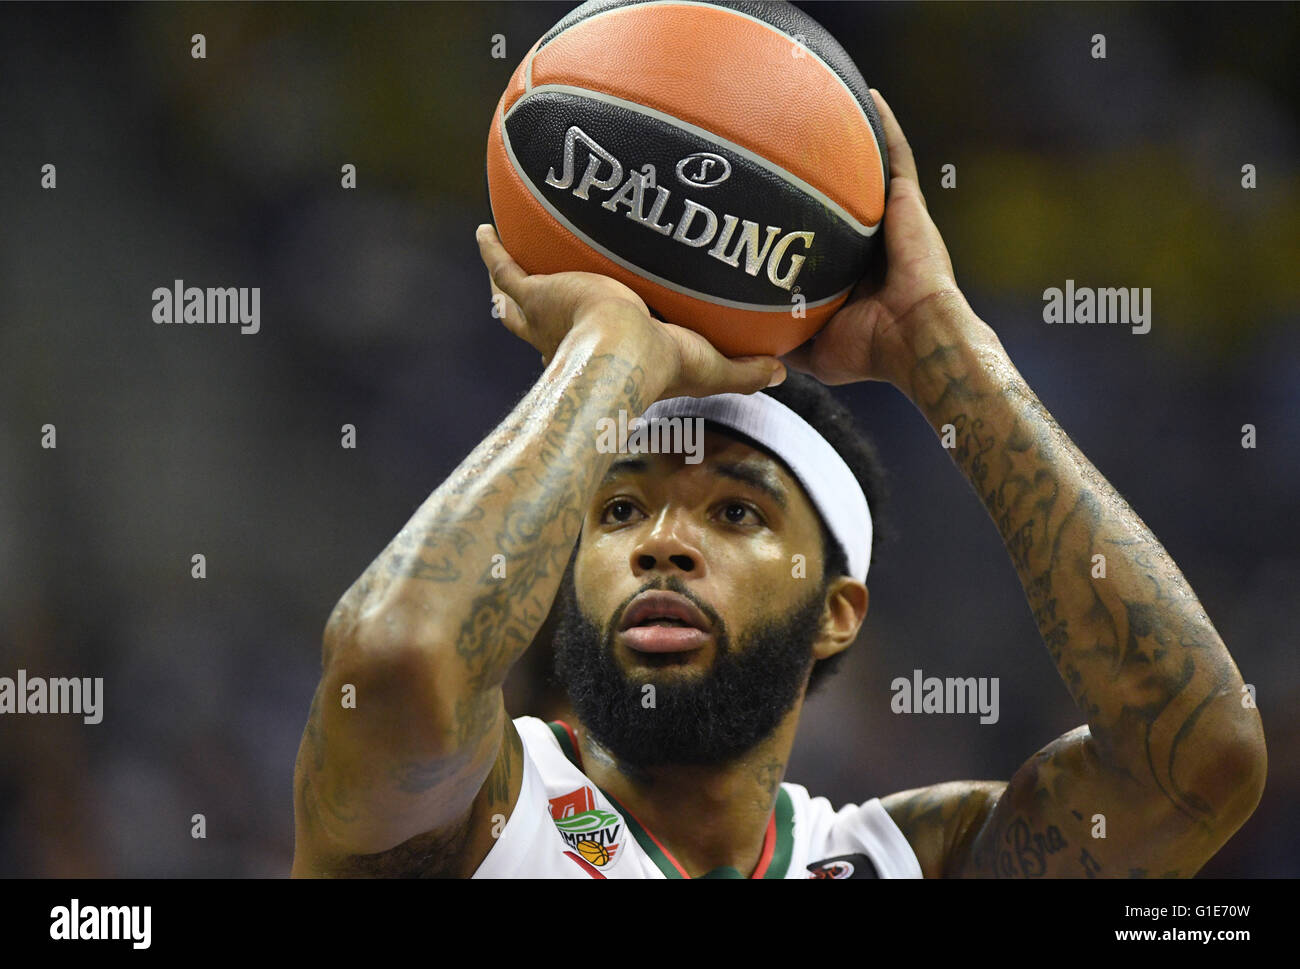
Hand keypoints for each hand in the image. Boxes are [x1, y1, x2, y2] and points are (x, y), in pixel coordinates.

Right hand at [474, 224, 785, 398]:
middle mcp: (560, 336)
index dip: (586, 336)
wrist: (622, 355)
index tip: (588, 322)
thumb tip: (786, 372)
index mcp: (594, 353)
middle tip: (530, 290)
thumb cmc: (659, 369)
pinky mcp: (533, 292)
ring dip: (508, 277)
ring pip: (512, 296)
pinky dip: (491, 250)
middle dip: (528, 311)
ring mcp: (542, 312)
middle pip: (535, 324)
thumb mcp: (709, 368)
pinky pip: (503, 267)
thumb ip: (745, 370)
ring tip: (502, 250)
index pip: (588, 345)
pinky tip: (484, 230)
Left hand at [781, 89, 973, 386]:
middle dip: (818, 171)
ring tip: (820, 106)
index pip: (818, 234)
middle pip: (839, 195)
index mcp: (850, 271)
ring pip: (867, 169)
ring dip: (850, 139)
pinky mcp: (908, 203)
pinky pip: (896, 156)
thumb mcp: (815, 350)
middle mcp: (870, 240)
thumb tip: (747, 341)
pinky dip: (885, 125)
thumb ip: (785, 339)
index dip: (797, 217)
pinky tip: (869, 95)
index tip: (764, 201)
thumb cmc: (872, 351)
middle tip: (782, 142)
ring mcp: (890, 219)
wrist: (916, 341)